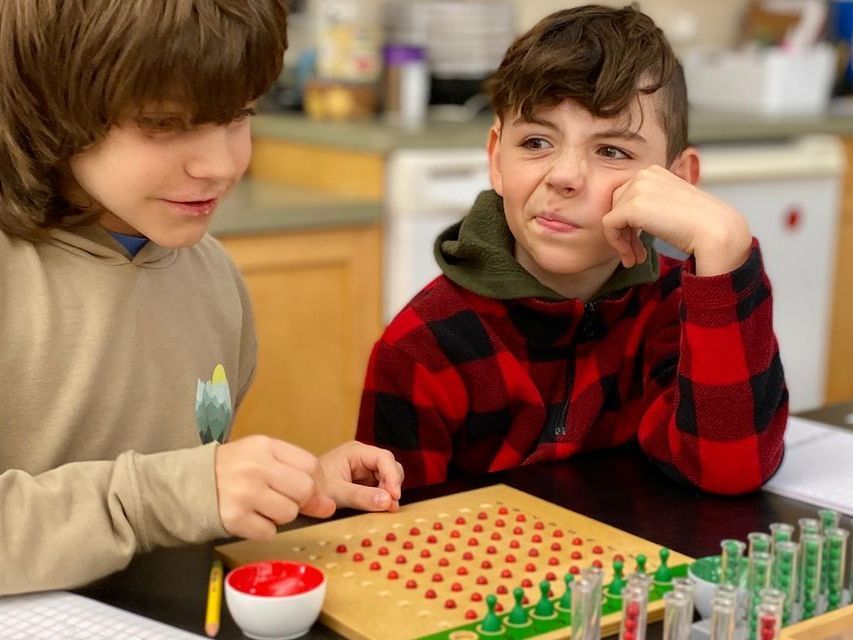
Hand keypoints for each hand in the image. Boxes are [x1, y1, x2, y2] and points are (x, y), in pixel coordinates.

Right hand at [214, 435, 335, 539]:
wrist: (186, 485)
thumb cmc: (232, 470)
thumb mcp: (263, 460)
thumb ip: (297, 475)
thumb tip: (329, 505)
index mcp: (264, 446)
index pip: (311, 466)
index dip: (313, 482)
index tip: (302, 488)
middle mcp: (255, 467)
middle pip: (305, 490)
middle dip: (298, 500)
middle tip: (279, 498)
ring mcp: (244, 494)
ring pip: (289, 514)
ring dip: (280, 517)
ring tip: (262, 507)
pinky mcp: (234, 519)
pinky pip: (269, 532)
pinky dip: (263, 530)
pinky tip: (249, 518)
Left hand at [318, 442, 403, 512]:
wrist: (301, 494)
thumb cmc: (314, 489)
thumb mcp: (337, 494)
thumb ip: (362, 497)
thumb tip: (388, 501)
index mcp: (355, 451)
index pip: (384, 458)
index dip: (392, 476)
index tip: (394, 496)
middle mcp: (363, 457)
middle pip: (390, 466)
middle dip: (392, 485)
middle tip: (390, 505)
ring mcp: (364, 468)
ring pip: (388, 477)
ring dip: (389, 492)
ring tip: (386, 508)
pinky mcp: (364, 480)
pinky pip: (381, 487)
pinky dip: (383, 497)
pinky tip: (381, 507)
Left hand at [602, 165, 752, 275]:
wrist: (714, 231)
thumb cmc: (699, 223)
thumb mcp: (671, 206)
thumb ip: (652, 205)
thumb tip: (634, 219)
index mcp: (654, 172)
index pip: (626, 196)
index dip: (629, 223)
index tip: (640, 243)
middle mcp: (644, 174)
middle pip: (616, 206)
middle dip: (624, 232)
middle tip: (636, 254)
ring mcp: (637, 188)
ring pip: (612, 217)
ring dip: (622, 241)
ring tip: (635, 258)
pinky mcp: (631, 207)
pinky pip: (609, 227)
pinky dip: (617, 244)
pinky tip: (632, 257)